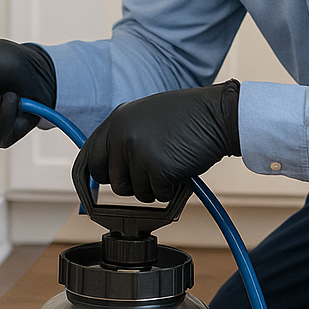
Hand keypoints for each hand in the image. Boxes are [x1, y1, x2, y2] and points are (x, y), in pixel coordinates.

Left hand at [74, 81, 240, 202]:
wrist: (217, 114)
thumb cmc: (188, 116)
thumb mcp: (146, 116)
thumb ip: (126, 136)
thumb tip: (110, 166)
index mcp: (116, 121)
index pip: (91, 157)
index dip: (98, 175)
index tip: (103, 185)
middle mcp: (122, 135)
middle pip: (113, 181)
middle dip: (131, 185)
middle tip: (151, 174)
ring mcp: (138, 152)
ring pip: (137, 192)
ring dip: (155, 186)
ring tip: (172, 162)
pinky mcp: (156, 168)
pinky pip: (158, 195)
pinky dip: (172, 189)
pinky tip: (182, 167)